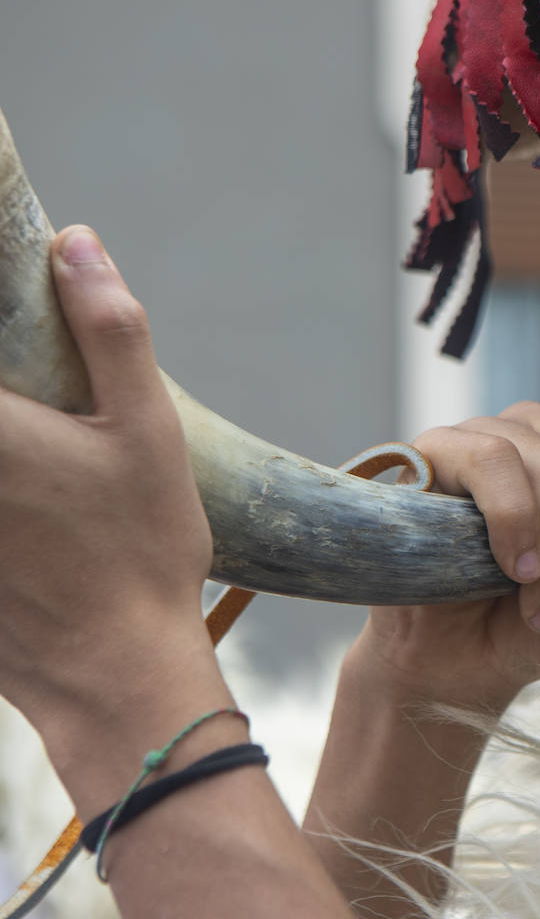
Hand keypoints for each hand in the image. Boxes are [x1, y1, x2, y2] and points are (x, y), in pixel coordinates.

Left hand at [0, 226, 222, 756]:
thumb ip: (108, 329)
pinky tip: (27, 520)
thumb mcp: (147, 430)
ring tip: (43, 482)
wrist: (116, 677)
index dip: (3, 352)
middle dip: (9, 400)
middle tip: (43, 416)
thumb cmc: (138, 551)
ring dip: (11, 467)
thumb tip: (73, 242)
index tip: (18, 364)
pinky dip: (0, 511)